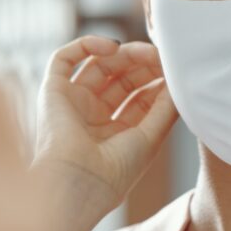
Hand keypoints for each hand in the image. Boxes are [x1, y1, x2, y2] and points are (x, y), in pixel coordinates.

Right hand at [32, 36, 178, 230]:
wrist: (76, 184)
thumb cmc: (113, 173)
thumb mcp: (150, 138)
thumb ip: (166, 108)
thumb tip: (178, 80)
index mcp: (114, 134)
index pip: (139, 97)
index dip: (157, 81)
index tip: (174, 70)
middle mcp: (92, 117)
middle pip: (121, 78)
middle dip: (143, 65)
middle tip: (161, 57)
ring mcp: (72, 103)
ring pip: (99, 64)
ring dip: (124, 54)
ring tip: (145, 52)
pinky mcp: (52, 90)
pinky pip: (65, 58)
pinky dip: (87, 45)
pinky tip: (112, 47)